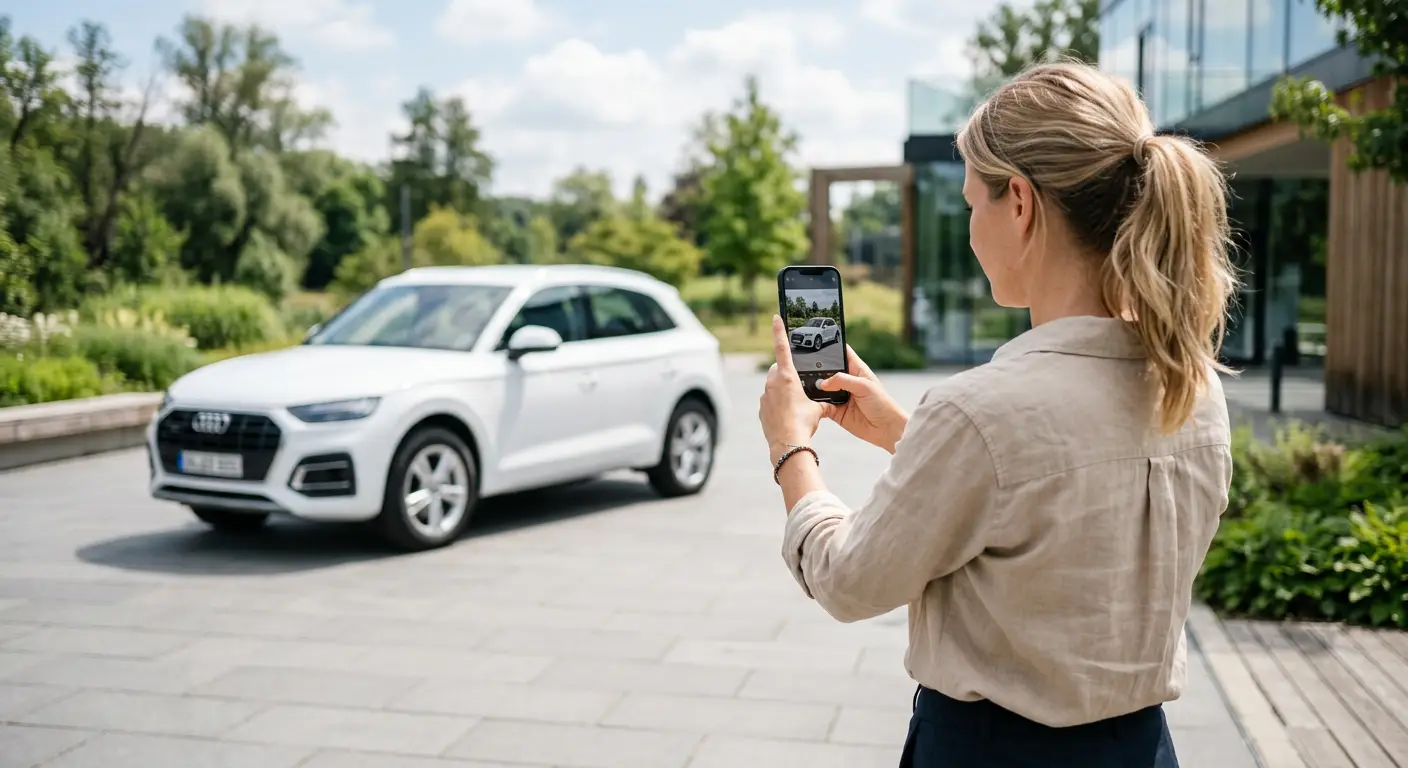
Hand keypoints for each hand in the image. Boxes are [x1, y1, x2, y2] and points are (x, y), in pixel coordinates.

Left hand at [759, 315, 823, 462]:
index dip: (779, 331)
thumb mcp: (817, 410)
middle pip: (778, 370)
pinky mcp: (762, 409)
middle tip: (799, 386)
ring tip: (795, 406)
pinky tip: (787, 416)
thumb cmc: (803, 423)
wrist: (787, 444)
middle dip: (787, 374)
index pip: (782, 348)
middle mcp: (773, 383)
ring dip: (782, 391)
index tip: (776, 317)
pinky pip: (769, 401)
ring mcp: (765, 396)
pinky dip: (777, 404)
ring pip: (773, 386)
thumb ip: (823, 403)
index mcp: (787, 377)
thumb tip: (831, 404)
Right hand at [817, 346, 908, 452]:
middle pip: (827, 371)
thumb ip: (843, 380)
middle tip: (807, 370)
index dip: (831, 348)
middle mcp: (846, 382)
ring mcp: (840, 396)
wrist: (886, 429)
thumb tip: (823, 382)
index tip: (817, 345)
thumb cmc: (882, 404)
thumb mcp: (864, 386)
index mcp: (856, 370)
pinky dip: (816, 404)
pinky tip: (813, 402)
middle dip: (817, 370)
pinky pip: (821, 406)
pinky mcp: (836, 411)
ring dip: (815, 388)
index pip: (841, 353)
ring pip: (822, 389)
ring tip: (807, 386)